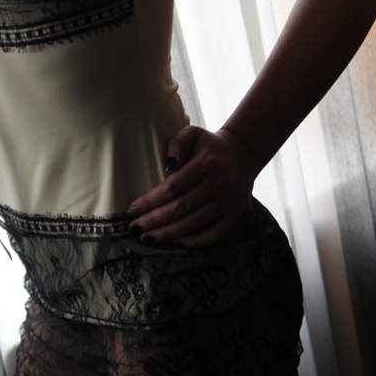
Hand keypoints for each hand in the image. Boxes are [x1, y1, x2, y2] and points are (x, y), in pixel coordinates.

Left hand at [127, 126, 256, 246]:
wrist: (243, 154)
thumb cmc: (209, 146)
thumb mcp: (193, 133)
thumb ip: (177, 143)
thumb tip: (167, 166)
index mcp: (205, 164)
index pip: (173, 187)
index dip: (150, 200)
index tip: (132, 209)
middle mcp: (218, 185)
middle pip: (181, 208)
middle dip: (155, 220)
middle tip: (134, 228)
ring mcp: (228, 202)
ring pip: (194, 222)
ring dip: (169, 233)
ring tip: (148, 238)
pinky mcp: (235, 214)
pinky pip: (214, 234)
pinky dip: (195, 241)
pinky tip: (176, 241)